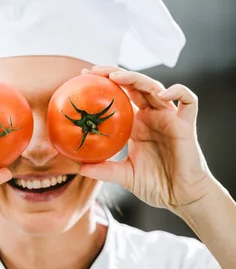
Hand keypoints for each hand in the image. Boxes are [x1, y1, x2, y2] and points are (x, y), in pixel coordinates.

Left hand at [78, 66, 211, 211]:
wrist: (180, 197)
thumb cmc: (156, 185)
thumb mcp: (124, 176)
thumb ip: (104, 170)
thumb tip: (79, 167)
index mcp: (137, 124)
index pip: (121, 95)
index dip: (105, 84)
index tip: (84, 77)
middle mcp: (152, 116)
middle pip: (135, 85)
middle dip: (115, 73)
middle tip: (94, 71)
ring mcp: (169, 118)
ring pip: (156, 87)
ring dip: (137, 79)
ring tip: (116, 77)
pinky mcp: (186, 124)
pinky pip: (188, 100)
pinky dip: (178, 91)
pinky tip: (161, 94)